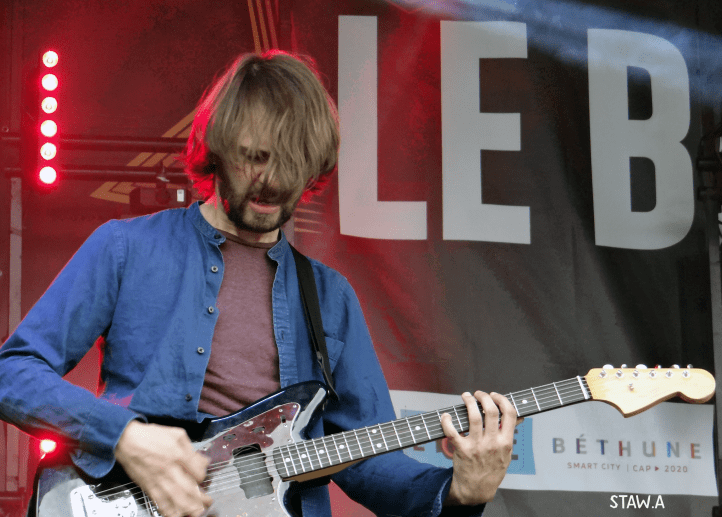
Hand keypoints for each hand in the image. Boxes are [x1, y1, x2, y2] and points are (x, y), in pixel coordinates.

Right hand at [115, 421, 212, 516]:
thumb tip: (203, 460)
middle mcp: (170, 470)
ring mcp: (159, 481)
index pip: (198, 472)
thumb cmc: (151, 436)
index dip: (203, 477)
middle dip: (201, 499)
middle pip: (189, 490)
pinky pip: (161, 504)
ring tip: (197, 512)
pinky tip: (177, 514)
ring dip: (189, 509)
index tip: (203, 477)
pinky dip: (170, 512)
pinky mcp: (149, 488)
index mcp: (178, 455)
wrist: (127, 441)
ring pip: (176, 501)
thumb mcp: (177, 434)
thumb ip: (191, 448)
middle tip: (208, 502)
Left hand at [440, 391, 518, 505]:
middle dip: (484, 397)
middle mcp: (492, 443)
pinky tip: (446, 416)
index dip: (502, 400)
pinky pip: (452, 431)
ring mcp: (477, 446)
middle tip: (479, 394)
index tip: (495, 396)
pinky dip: (447, 421)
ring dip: (469, 402)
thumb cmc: (492, 470)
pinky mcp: (462, 450)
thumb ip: (510, 434)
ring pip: (474, 417)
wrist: (477, 489)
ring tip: (466, 396)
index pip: (510, 414)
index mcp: (505, 442)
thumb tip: (517, 417)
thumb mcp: (506, 454)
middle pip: (491, 411)